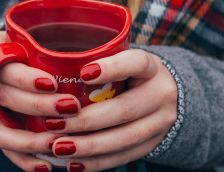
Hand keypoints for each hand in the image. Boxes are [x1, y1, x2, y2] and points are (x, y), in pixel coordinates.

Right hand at [0, 31, 81, 170]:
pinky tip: (46, 165)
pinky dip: (23, 159)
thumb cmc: (16, 48)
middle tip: (71, 108)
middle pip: (3, 97)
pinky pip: (0, 147)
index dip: (27, 78)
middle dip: (38, 107)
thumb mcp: (22, 37)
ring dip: (30, 141)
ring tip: (58, 144)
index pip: (3, 65)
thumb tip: (93, 58)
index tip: (54, 84)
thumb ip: (43, 46)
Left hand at [47, 49, 177, 170]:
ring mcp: (160, 123)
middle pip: (124, 110)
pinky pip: (124, 156)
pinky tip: (73, 163)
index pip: (137, 63)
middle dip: (86, 120)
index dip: (112, 68)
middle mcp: (161, 95)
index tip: (83, 73)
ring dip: (88, 146)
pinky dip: (96, 162)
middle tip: (54, 124)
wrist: (169, 98)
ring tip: (58, 147)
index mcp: (152, 68)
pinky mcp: (152, 145)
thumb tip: (55, 64)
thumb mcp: (124, 61)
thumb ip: (99, 61)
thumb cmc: (132, 75)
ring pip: (124, 138)